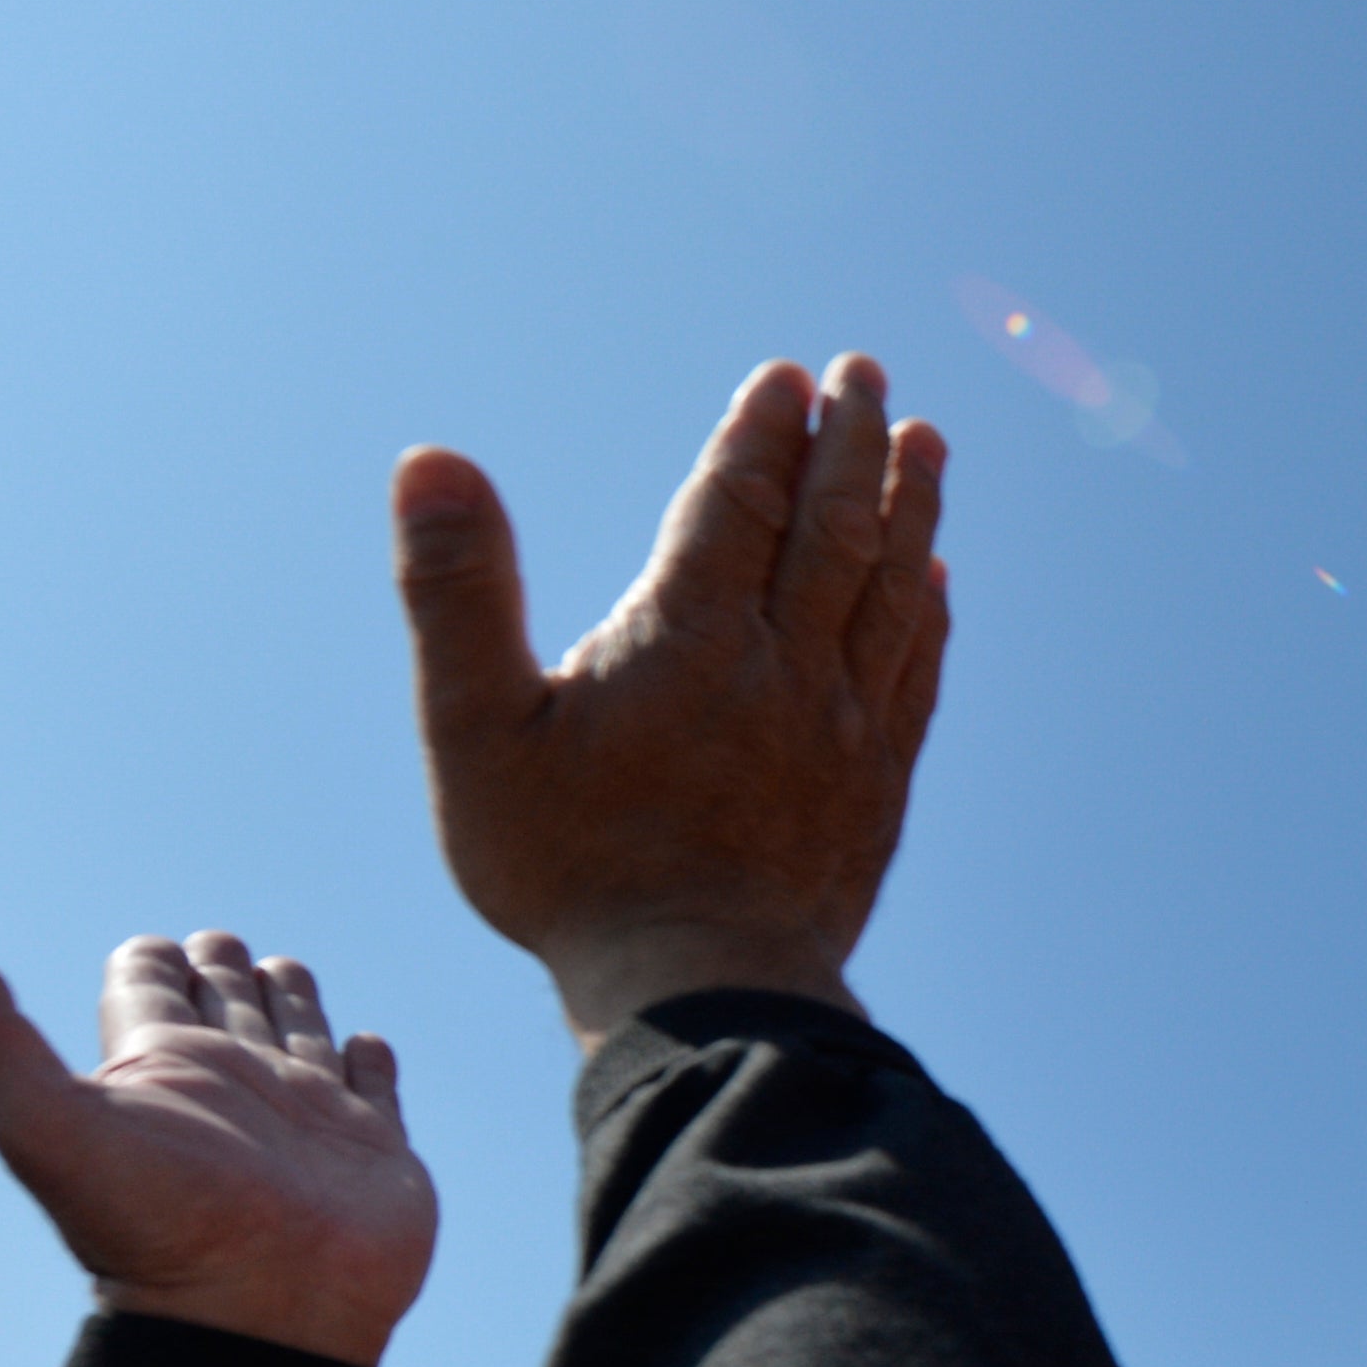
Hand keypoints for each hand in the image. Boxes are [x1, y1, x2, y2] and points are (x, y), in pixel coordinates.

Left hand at [0, 933, 436, 1366]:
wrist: (262, 1318)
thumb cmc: (155, 1228)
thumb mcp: (46, 1124)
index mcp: (161, 1069)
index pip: (146, 986)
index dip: (147, 960)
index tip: (151, 950)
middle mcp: (232, 1087)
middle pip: (222, 1000)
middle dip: (219, 964)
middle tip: (215, 943)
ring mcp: (307, 1117)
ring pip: (298, 1030)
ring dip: (291, 996)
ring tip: (282, 969)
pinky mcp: (377, 1149)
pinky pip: (375, 1084)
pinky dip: (370, 1059)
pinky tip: (364, 1044)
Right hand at [394, 355, 950, 1045]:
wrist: (700, 992)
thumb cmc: (568, 869)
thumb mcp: (475, 730)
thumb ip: (454, 591)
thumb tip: (430, 461)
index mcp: (690, 637)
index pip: (739, 501)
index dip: (763, 432)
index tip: (786, 377)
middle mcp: (784, 665)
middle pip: (832, 525)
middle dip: (850, 441)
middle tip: (867, 374)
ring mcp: (843, 726)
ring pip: (890, 589)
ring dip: (909, 508)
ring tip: (924, 444)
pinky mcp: (875, 788)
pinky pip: (914, 675)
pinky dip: (926, 615)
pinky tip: (936, 582)